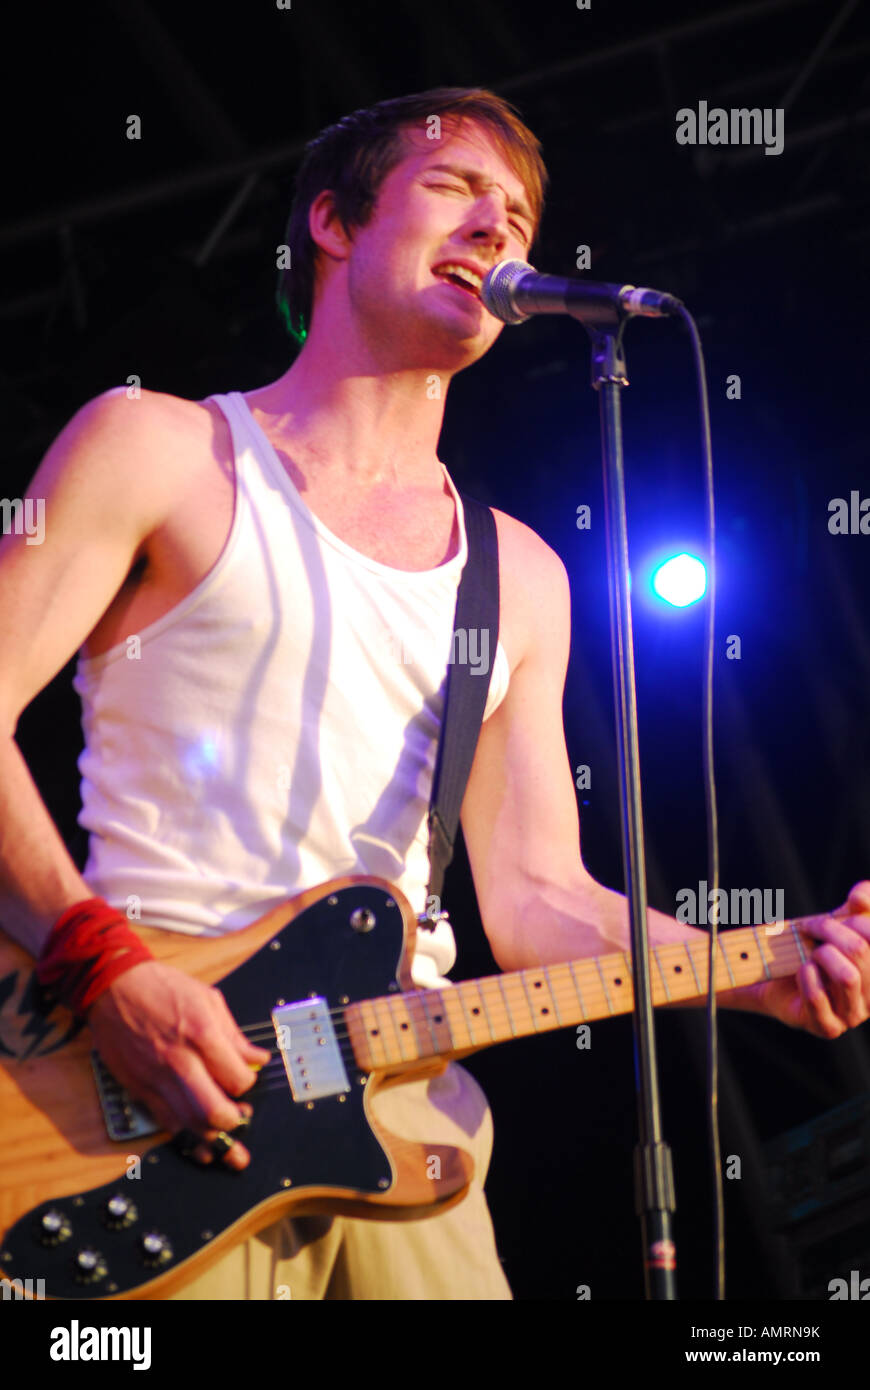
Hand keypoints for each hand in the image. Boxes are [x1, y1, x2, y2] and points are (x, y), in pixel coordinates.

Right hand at [86, 960, 270, 1167]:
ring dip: (214, 1141)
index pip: (237, 1079)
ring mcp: (157, 1078)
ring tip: (229, 1149)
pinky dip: (186, 1139)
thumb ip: (234, 1036)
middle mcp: (180, 1061)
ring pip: (190, 1124)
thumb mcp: (208, 999)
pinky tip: (201, 1149)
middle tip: (242, 1119)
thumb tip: (257, 1058)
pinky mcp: (139, 1088)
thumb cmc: (162, 988)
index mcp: (202, 1034)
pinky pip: (166, 1122)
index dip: (248, 1085)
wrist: (113, 987)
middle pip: (214, 1111)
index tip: (247, 1080)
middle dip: (234, 1123)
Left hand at [749, 880, 869, 1036]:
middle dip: (828, 931)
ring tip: (808, 954)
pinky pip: (819, 998)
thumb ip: (857, 904)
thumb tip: (860, 898)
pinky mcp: (828, 1027)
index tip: (831, 916)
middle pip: (861, 951)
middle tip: (808, 927)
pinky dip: (806, 977)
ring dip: (821, 955)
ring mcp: (854, 1015)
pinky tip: (802, 971)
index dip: (856, 920)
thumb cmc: (810, 948)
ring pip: (848, 977)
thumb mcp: (837, 921)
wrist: (773, 977)